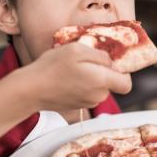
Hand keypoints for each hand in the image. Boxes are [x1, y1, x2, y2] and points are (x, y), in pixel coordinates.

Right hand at [15, 43, 130, 112]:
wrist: (30, 90)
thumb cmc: (53, 66)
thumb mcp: (78, 50)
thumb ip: (100, 55)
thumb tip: (112, 62)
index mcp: (102, 82)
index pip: (127, 84)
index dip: (123, 73)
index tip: (111, 63)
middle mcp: (98, 96)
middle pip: (111, 84)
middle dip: (103, 72)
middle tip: (84, 61)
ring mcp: (88, 103)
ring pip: (99, 88)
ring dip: (91, 78)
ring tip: (72, 69)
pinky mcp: (77, 106)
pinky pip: (87, 93)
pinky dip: (81, 85)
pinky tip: (66, 78)